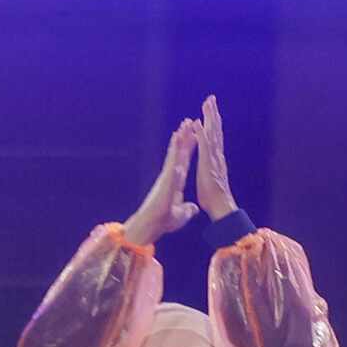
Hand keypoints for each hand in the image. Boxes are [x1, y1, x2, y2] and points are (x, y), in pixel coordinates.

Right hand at [122, 119, 200, 246]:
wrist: (151, 225)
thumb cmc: (163, 220)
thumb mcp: (180, 214)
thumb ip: (186, 209)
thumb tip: (192, 209)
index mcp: (174, 181)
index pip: (184, 161)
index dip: (189, 148)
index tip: (194, 136)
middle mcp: (170, 175)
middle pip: (179, 152)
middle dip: (185, 137)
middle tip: (189, 121)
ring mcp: (167, 175)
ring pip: (175, 153)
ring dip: (180, 138)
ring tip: (184, 124)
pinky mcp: (166, 178)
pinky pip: (172, 160)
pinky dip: (175, 150)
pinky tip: (178, 138)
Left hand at [196, 93, 235, 221]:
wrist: (220, 209)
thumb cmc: (214, 200)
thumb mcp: (211, 184)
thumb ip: (213, 177)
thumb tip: (215, 177)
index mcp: (215, 160)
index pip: (214, 138)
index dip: (213, 124)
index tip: (211, 112)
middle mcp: (216, 156)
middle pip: (215, 130)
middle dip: (213, 113)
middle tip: (211, 98)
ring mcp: (213, 158)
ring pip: (212, 133)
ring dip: (209, 117)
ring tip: (207, 102)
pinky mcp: (208, 164)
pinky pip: (203, 145)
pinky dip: (200, 133)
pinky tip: (196, 122)